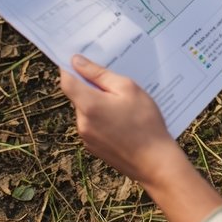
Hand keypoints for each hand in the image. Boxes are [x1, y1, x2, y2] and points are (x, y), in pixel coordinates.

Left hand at [59, 55, 180, 184]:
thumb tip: (77, 62)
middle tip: (114, 81)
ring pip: (86, 111)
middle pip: (78, 96)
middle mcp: (82, 122)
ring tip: (124, 103)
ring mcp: (86, 138)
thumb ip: (100, 74)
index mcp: (88, 105)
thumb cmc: (145, 122)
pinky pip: (93, 125)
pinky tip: (123, 120)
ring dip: (98, 103)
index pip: (67, 81)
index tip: (77, 59)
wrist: (155, 162)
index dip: (69, 68)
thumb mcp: (128, 88)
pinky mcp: (93, 148)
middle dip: (91, 86)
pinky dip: (102, 118)